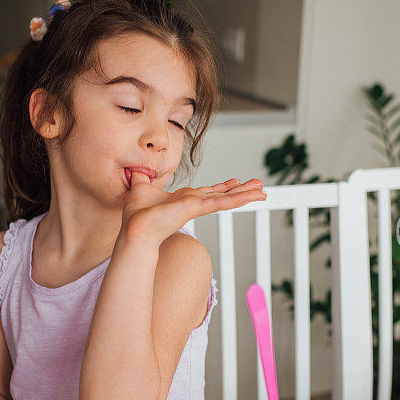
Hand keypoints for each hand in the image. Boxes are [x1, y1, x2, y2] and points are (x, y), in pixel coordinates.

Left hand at [121, 172, 266, 246]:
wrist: (135, 229)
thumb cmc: (136, 214)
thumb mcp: (140, 187)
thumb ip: (141, 178)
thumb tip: (136, 170)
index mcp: (184, 199)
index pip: (208, 192)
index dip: (223, 187)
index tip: (235, 182)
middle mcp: (194, 202)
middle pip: (223, 194)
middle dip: (241, 190)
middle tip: (259, 186)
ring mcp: (198, 206)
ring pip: (227, 198)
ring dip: (246, 194)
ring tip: (264, 191)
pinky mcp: (197, 208)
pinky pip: (222, 202)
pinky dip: (239, 198)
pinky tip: (253, 196)